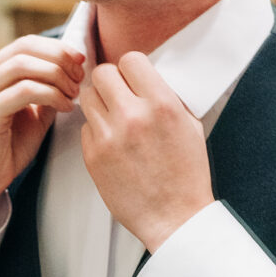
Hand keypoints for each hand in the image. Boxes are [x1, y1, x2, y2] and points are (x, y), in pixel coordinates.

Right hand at [0, 36, 84, 235]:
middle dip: (60, 59)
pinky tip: (65, 107)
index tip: (81, 62)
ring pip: (25, 65)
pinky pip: (24, 90)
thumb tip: (74, 69)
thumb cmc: (10, 147)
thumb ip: (48, 87)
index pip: (27, 43)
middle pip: (26, 48)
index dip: (58, 47)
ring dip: (57, 76)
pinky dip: (51, 94)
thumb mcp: (35, 111)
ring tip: (73, 94)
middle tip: (80, 78)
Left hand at [79, 52, 213, 251]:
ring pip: (87, 97)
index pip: (131, 59)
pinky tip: (113, 143)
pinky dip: (96, 130)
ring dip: (99, 103)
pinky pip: (85, 126)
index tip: (134, 78)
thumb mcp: (189, 125)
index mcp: (161, 104)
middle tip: (119, 94)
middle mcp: (133, 116)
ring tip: (114, 117)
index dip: (131, 68)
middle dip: (110, 82)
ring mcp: (109, 136)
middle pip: (102, 73)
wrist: (175, 217)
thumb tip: (145, 76)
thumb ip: (165, 96)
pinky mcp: (93, 156)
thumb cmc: (186, 173)